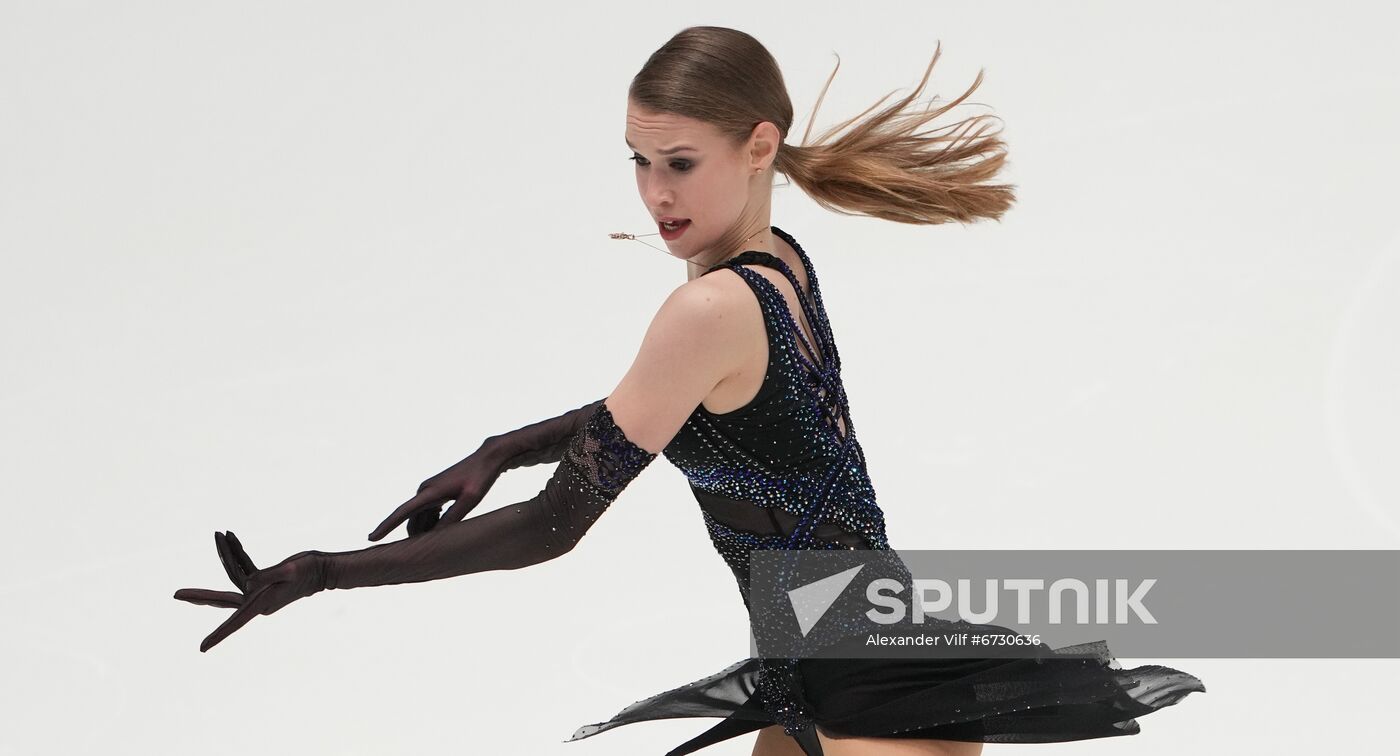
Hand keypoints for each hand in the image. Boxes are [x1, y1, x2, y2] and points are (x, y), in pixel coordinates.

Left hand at [173, 530, 327, 651]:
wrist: (323, 569)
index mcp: (260, 604)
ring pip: (233, 575)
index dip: (218, 636)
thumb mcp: (288, 571)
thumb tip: (246, 582)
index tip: (202, 649)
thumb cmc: (309, 570)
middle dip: (200, 594)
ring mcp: (258, 590)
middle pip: (222, 598)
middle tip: (176, 595)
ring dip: (225, 555)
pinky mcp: (262, 580)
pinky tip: (230, 537)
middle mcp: (256, 600)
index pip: (234, 623)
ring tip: (218, 534)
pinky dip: (237, 553)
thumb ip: (267, 576)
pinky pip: (243, 567)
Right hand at [367, 444, 505, 541]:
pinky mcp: (437, 492)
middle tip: (420, 556)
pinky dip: (431, 524)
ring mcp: (430, 491)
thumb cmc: (480, 478)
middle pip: (411, 520)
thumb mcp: (469, 500)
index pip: (402, 513)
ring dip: (424, 531)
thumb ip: (453, 518)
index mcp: (430, 493)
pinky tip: (442, 530)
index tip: (371, 538)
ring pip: (420, 518)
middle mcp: (425, 491)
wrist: (487, 459)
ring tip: (435, 546)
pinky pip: (428, 513)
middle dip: (413, 537)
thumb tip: (436, 537)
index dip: (386, 527)